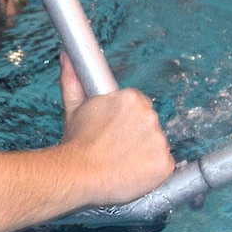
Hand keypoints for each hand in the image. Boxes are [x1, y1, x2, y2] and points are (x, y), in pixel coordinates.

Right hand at [55, 55, 174, 207]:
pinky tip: (133, 173)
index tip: (114, 133)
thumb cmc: (76, 144)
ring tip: (121, 163)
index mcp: (131, 99)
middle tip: (115, 149)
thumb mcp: (74, 108)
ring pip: (157, 145)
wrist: (77, 174)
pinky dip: (152, 172)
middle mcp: (149, 116)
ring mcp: (159, 140)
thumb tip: (66, 58)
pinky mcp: (165, 163)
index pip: (139, 107)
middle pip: (150, 125)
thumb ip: (74, 81)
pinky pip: (164, 166)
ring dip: (144, 154)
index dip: (126, 122)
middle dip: (136, 136)